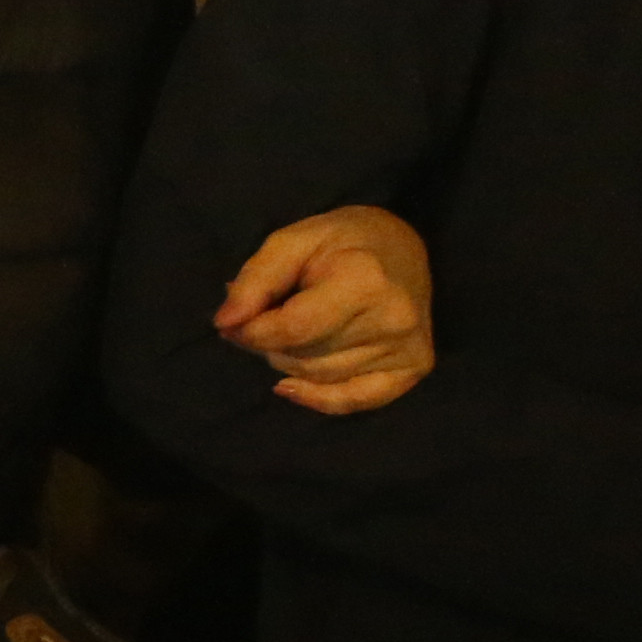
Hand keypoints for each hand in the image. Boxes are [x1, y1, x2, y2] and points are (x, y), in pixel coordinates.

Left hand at [216, 205, 433, 416]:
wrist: (401, 247)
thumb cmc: (341, 241)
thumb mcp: (291, 242)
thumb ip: (255, 281)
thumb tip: (225, 323)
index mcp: (364, 282)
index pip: (293, 329)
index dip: (252, 332)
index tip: (235, 321)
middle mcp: (393, 320)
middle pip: (304, 356)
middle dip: (269, 343)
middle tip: (266, 318)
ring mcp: (408, 347)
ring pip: (319, 377)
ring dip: (290, 362)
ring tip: (292, 331)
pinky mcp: (415, 367)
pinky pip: (354, 401)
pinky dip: (317, 399)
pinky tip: (290, 387)